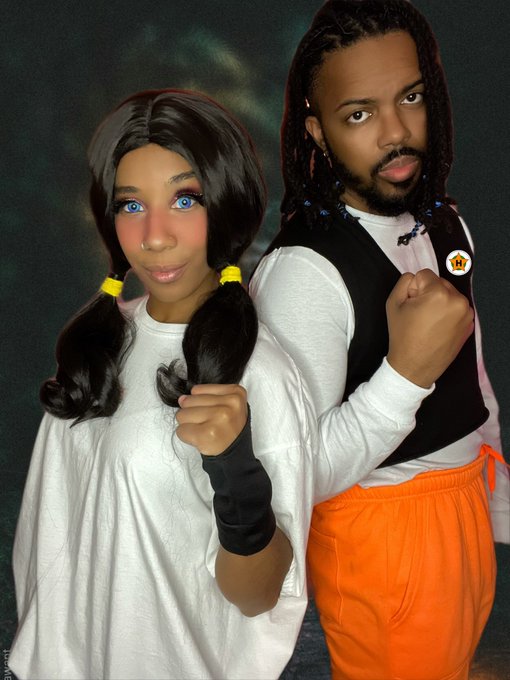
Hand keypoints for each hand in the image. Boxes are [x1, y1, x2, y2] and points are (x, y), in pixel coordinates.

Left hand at [175, 384, 247, 454]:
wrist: (236, 453)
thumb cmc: (228, 427)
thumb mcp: (226, 403)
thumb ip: (204, 396)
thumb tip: (181, 399)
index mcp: (235, 392)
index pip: (196, 390)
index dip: (199, 404)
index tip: (212, 413)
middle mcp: (229, 404)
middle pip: (188, 402)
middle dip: (192, 414)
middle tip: (207, 424)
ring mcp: (219, 418)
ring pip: (182, 415)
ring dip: (188, 425)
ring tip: (204, 431)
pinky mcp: (208, 434)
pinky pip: (181, 430)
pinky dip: (186, 436)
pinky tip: (200, 438)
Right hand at [386, 269, 473, 387]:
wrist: (414, 366)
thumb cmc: (403, 337)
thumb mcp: (393, 304)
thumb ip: (404, 282)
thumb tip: (416, 279)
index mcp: (439, 294)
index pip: (424, 274)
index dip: (413, 289)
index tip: (412, 306)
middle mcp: (457, 301)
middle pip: (439, 283)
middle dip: (428, 294)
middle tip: (419, 315)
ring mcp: (466, 314)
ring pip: (449, 295)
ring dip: (439, 303)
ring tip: (428, 322)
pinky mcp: (470, 324)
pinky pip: (456, 308)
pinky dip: (448, 313)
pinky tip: (438, 328)